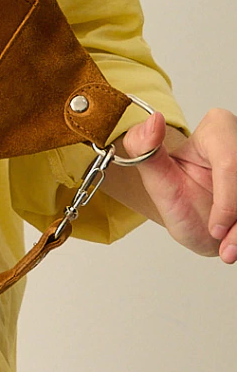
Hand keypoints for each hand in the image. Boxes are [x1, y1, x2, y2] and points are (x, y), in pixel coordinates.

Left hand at [114, 107, 236, 262]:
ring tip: (228, 251)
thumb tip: (152, 120)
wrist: (199, 219)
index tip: (214, 228)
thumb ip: (144, 149)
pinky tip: (233, 246)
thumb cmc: (178, 193)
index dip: (226, 202)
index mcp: (218, 128)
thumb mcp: (156, 176)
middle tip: (224, 247)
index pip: (229, 163)